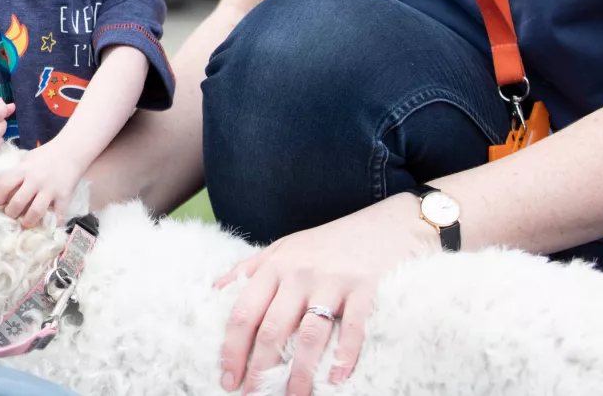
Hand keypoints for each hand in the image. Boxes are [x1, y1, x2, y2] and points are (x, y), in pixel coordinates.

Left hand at [0, 141, 88, 227]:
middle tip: (11, 215)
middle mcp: (35, 179)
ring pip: (36, 211)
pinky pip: (58, 214)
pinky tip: (49, 224)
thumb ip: (17, 173)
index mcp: (24, 169)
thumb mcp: (27, 159)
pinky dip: (54, 222)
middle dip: (11, 213)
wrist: (71, 150)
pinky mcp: (64, 195)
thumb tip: (2, 190)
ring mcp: (50, 189)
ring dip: (28, 221)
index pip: (4, 185)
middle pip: (18, 202)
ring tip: (26, 223)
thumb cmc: (46, 155)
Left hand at [213, 195, 436, 395]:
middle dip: (259, 367)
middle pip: (272, 328)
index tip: (227, 377)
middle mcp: (299, 274)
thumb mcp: (284, 247)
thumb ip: (250, 268)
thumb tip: (216, 289)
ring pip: (310, 334)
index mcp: (274, 266)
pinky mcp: (365, 288)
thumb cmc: (330, 242)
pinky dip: (345, 354)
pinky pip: (353, 327)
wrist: (386, 224)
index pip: (244, 313)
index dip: (232, 348)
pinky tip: (337, 377)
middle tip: (252, 395)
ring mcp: (332, 281)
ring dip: (300, 371)